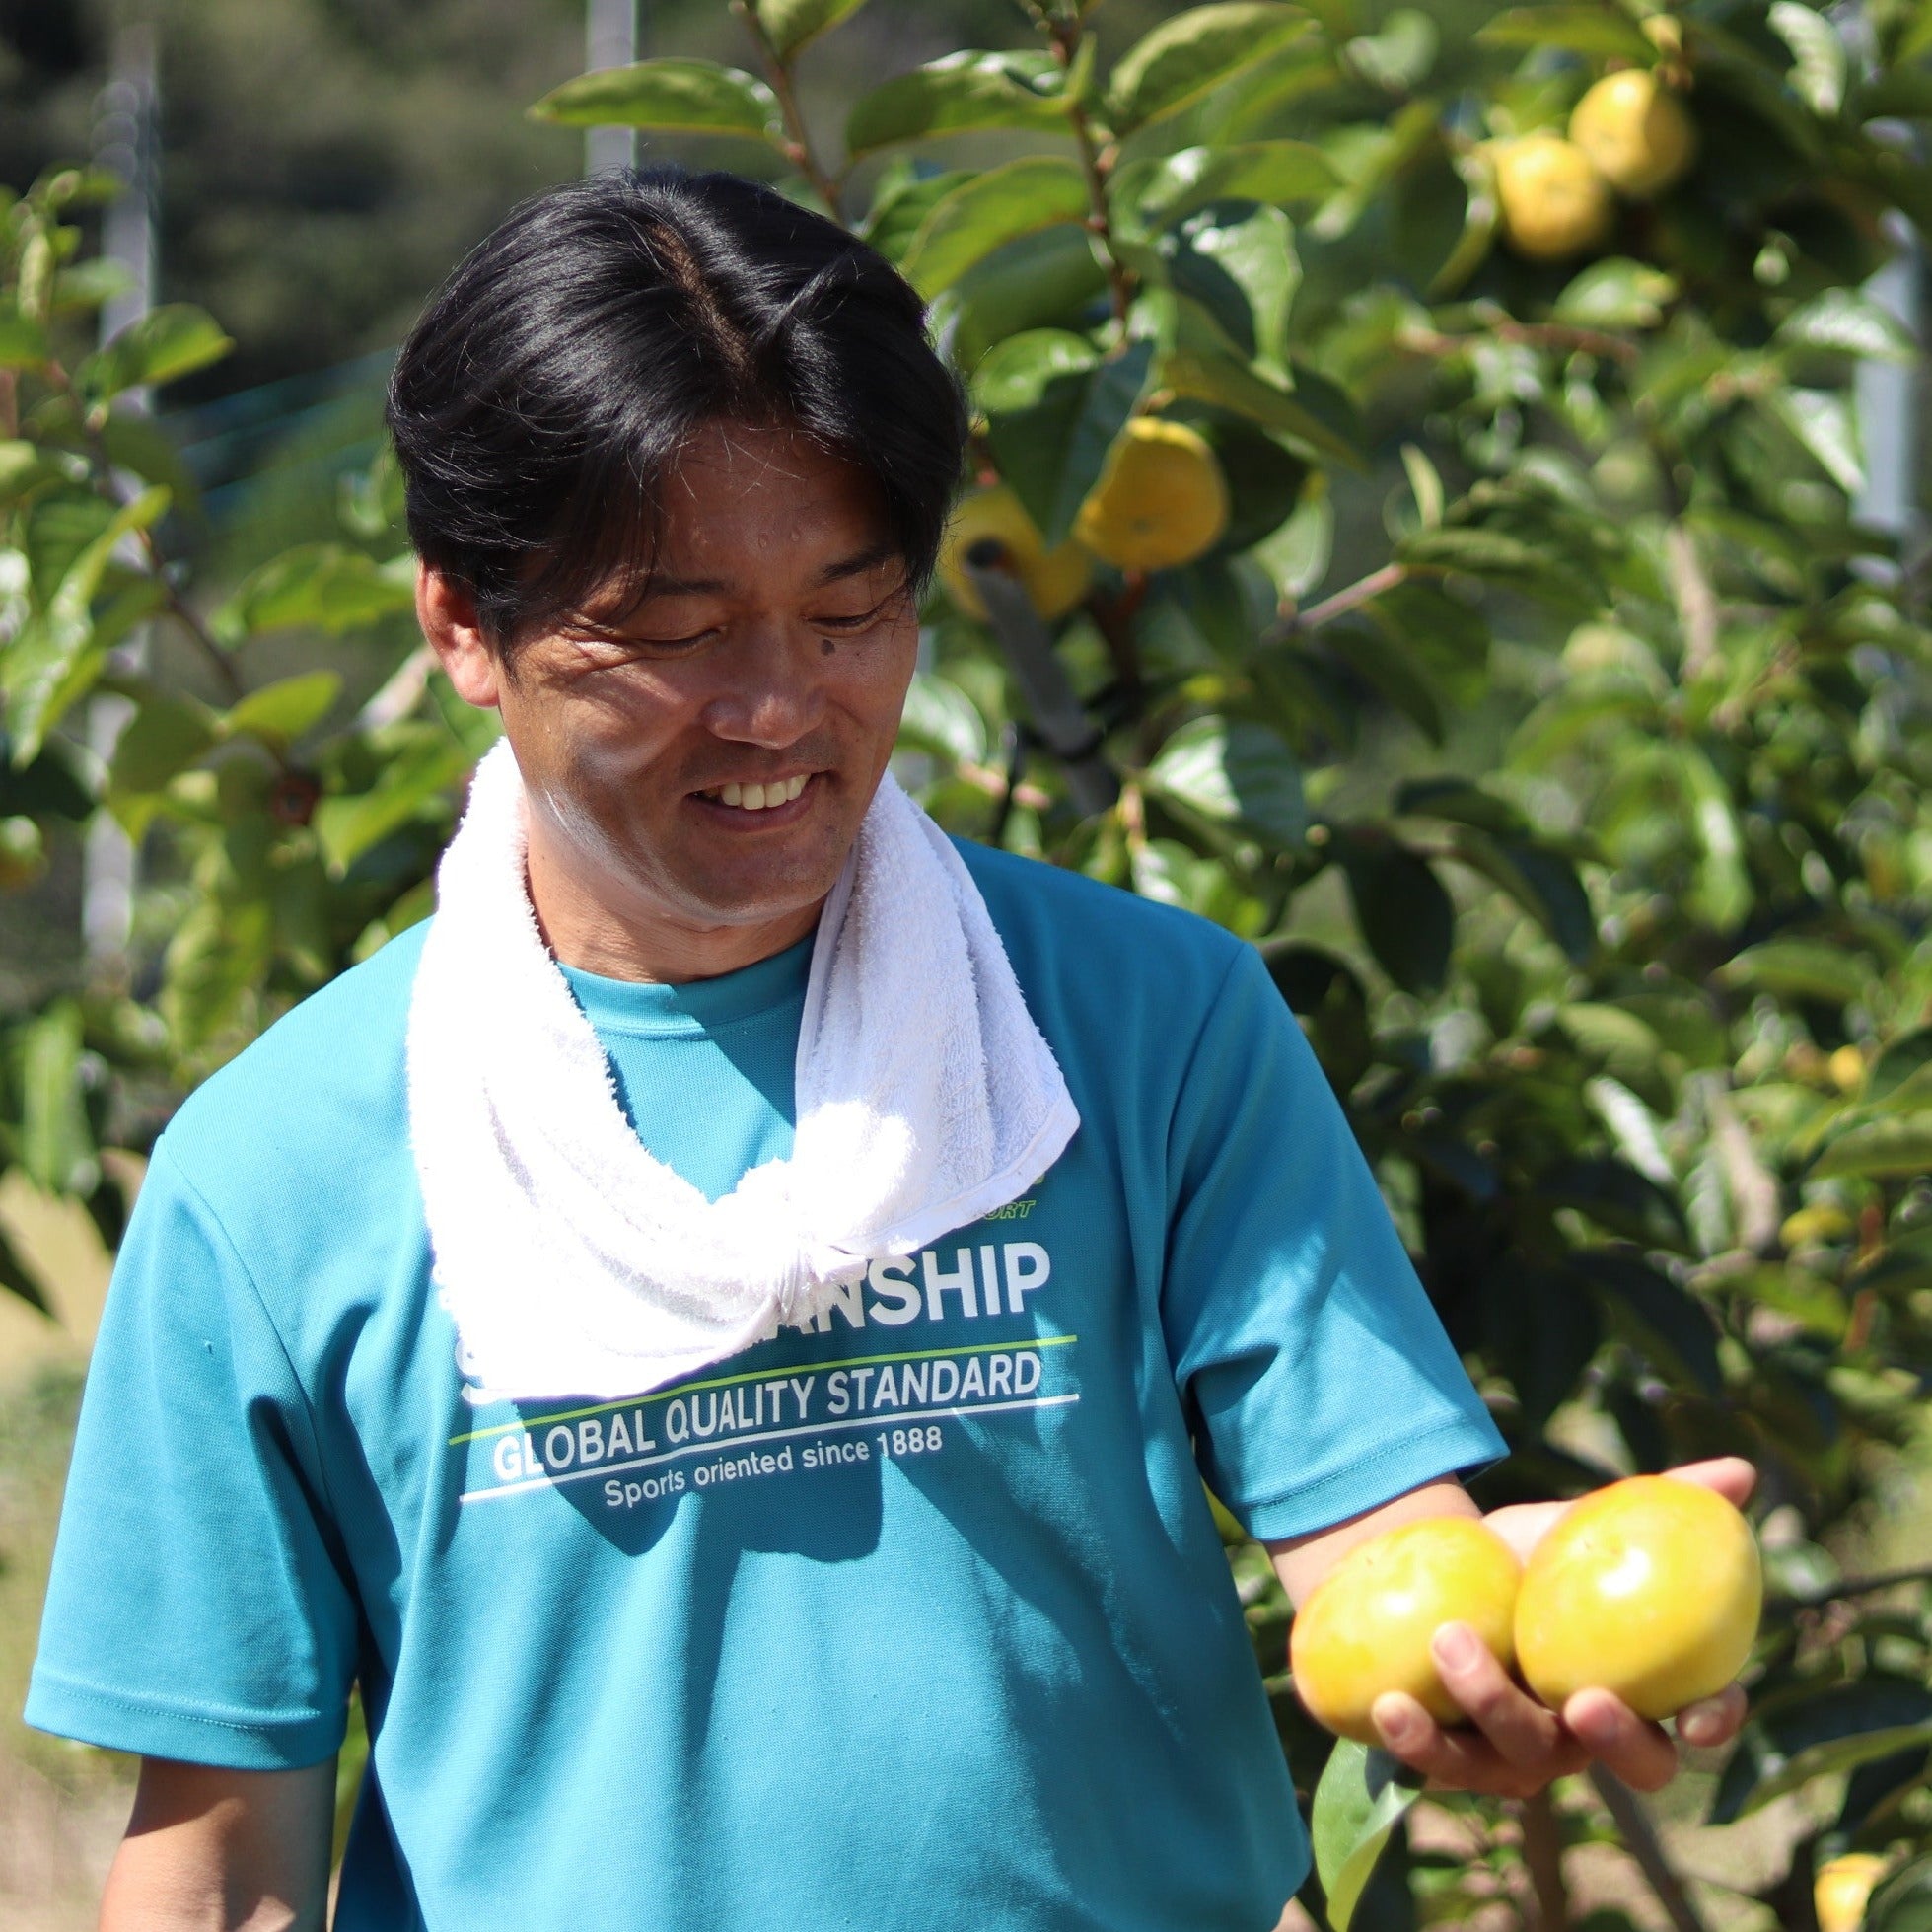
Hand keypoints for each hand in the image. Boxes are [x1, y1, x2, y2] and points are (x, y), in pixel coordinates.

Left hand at [1367, 1456, 1755, 1797]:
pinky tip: (1389, 1705)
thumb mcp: (1578, 1521)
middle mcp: (1590, 1736)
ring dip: (1489, 1707)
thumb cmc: (1521, 1554)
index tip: (1700, 1719)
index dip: (1714, 1721)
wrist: (1421, 1567)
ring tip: (1448, 1642)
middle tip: (1584, 1700)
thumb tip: (1741, 1473)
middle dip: (1617, 1744)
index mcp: (1639, 1684)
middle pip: (1629, 1764)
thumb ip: (1657, 1503)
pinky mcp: (1454, 1759)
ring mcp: (1522, 1757)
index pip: (1699, 1714)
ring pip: (1521, 1761)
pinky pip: (1441, 1763)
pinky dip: (1417, 1740)